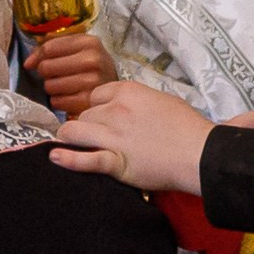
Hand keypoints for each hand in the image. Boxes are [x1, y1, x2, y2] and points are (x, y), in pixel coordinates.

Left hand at [29, 28, 116, 116]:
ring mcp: (92, 81)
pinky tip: (69, 97)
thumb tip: (28, 64)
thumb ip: (50, 48)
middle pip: (46, 67)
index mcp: (89, 42)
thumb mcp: (77, 49)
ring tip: (64, 86)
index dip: (39, 56)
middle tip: (57, 75)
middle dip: (47, 73)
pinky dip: (59, 101)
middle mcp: (93, 60)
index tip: (40, 62)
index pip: (49, 47)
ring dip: (52, 88)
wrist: (116, 90)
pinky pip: (57, 101)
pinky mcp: (88, 101)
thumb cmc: (91, 67)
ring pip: (50, 86)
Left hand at [52, 78, 212, 195]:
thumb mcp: (163, 101)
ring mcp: (113, 136)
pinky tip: (54, 156)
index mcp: (128, 92)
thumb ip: (139, 101)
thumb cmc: (188, 128)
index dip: (96, 106)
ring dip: (69, 138)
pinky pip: (84, 159)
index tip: (100, 117)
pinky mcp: (115, 161)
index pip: (95, 94)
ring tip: (67, 143)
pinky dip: (67, 159)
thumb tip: (128, 106)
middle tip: (91, 135)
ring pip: (75, 132)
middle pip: (84, 114)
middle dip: (85, 124)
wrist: (199, 153)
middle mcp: (115, 111)